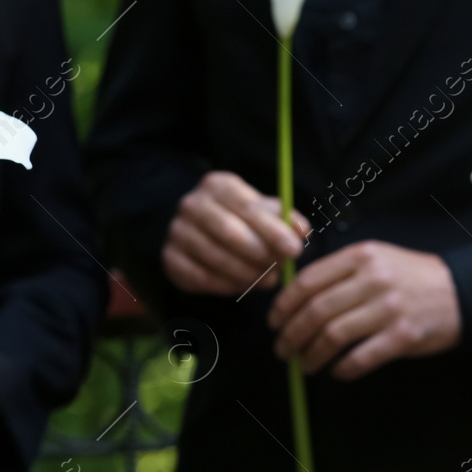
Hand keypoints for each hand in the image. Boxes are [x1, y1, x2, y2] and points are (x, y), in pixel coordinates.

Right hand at [163, 171, 309, 295]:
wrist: (200, 233)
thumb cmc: (241, 221)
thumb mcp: (265, 213)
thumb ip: (286, 220)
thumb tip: (302, 231)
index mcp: (218, 185)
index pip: (248, 208)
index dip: (273, 231)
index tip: (295, 250)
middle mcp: (192, 204)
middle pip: (229, 232)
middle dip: (259, 254)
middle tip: (279, 269)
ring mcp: (177, 231)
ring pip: (216, 258)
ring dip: (247, 273)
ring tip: (267, 280)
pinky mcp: (169, 258)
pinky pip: (201, 277)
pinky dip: (227, 285)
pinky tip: (244, 285)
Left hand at [268, 241, 459, 378]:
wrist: (461, 292)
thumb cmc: (412, 277)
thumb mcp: (378, 258)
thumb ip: (341, 271)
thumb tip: (296, 296)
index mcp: (362, 256)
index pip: (309, 281)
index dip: (284, 305)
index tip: (274, 322)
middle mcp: (373, 280)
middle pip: (316, 311)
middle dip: (292, 335)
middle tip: (283, 350)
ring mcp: (389, 309)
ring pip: (333, 336)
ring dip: (312, 355)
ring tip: (305, 365)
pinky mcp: (403, 337)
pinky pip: (361, 358)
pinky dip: (342, 369)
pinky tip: (336, 371)